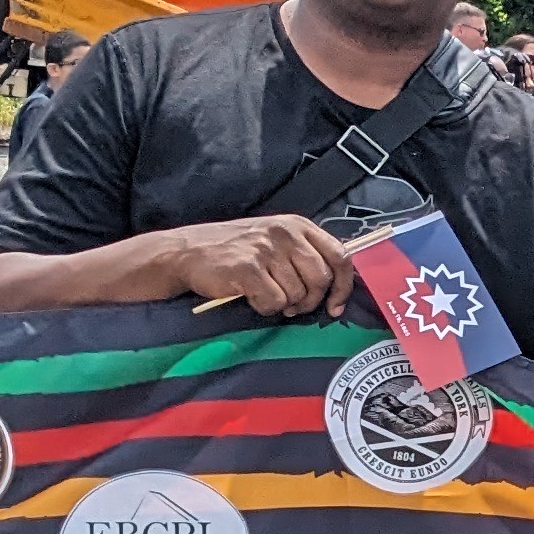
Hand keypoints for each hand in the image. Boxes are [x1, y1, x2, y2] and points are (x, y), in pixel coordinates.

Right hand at [169, 214, 349, 316]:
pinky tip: (251, 296)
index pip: (340, 256)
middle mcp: (285, 234)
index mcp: (298, 225)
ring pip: (297, 295)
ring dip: (284, 305)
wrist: (190, 252)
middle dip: (310, 301)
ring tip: (265, 294)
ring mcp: (267, 250)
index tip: (335, 305)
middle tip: (293, 305)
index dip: (343, 285)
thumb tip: (335, 286)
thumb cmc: (236, 250)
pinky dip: (264, 308)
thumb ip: (304, 254)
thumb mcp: (276, 239)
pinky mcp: (249, 269)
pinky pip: (274, 303)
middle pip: (321, 279)